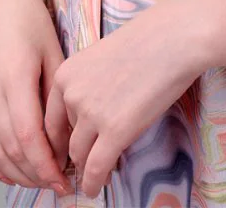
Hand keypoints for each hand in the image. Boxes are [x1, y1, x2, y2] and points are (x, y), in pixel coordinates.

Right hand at [0, 0, 73, 196]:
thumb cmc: (35, 24)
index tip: (64, 180)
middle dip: (34, 174)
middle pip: (9, 149)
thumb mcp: (56, 55)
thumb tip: (65, 144)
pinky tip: (7, 172)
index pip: (28, 138)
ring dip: (14, 173)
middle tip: (56, 184)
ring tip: (37, 180)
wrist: (3, 0)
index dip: (45, 166)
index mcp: (13, 76)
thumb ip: (57, 102)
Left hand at [43, 0, 208, 199]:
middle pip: (66, 138)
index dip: (59, 140)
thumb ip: (88, 85)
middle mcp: (71, 94)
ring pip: (80, 155)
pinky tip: (97, 188)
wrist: (174, 38)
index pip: (51, 119)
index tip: (66, 151)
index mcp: (65, 74)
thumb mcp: (102, 58)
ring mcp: (91, 113)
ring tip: (100, 174)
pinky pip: (96, 168)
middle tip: (88, 161)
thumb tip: (89, 116)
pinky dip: (94, 183)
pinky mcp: (114, 131)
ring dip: (88, 168)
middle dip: (77, 153)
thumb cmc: (147, 41)